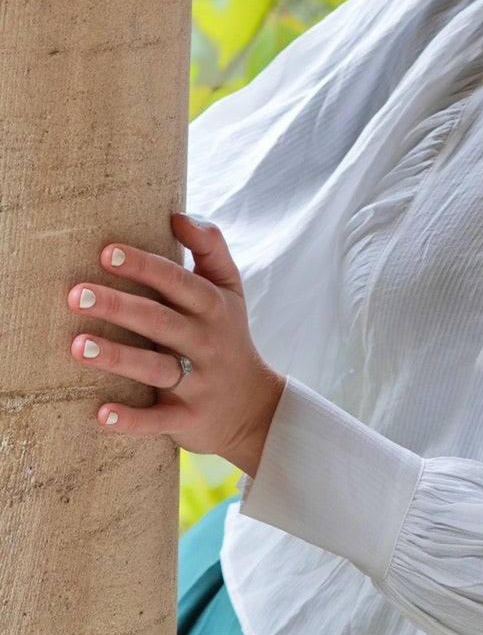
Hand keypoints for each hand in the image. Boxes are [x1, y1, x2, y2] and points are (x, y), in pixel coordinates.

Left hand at [65, 214, 285, 475]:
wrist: (255, 408)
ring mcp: (197, 383)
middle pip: (160, 321)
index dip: (144, 266)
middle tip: (76, 294)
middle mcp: (206, 342)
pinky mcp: (187, 420)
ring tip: (77, 345)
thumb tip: (177, 214)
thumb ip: (210, 248)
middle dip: (119, 306)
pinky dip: (132, 419)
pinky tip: (102, 414)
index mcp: (213, 307)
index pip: (177, 281)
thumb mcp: (230, 290)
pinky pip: (157, 421)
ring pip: (155, 369)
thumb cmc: (228, 337)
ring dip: (118, 358)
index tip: (106, 252)